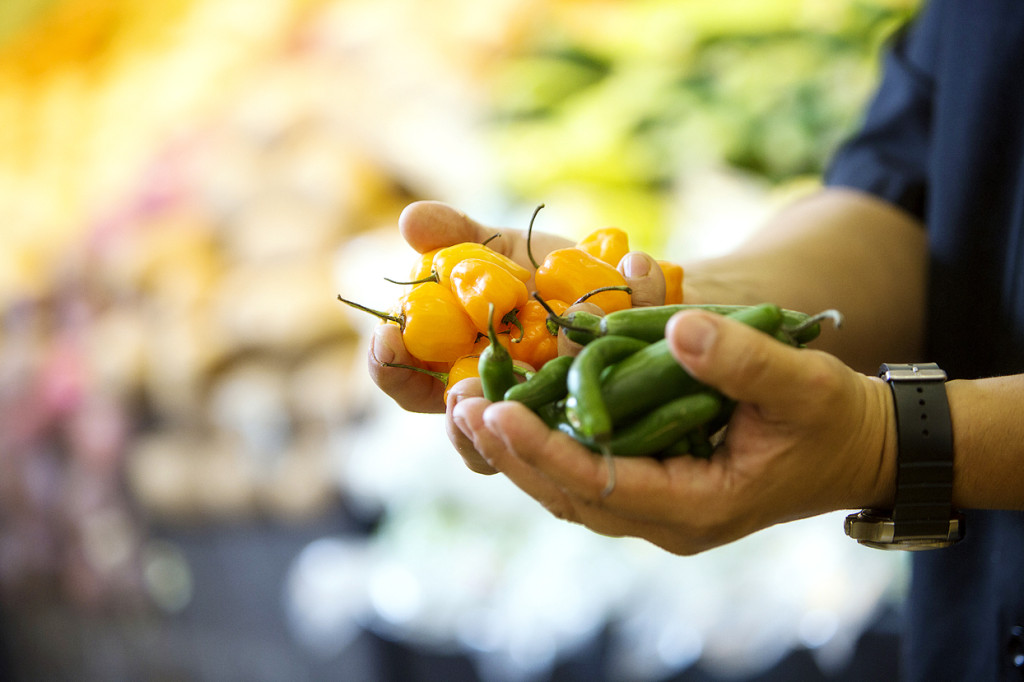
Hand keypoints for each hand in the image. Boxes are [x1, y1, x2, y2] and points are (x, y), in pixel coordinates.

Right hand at [369, 200, 666, 426]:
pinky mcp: (610, 394)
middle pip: (466, 426)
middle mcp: (501, 400)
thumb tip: (411, 220)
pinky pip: (618, 376)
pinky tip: (630, 270)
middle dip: (460, 414)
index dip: (389, 366)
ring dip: (528, 402)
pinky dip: (625, 318)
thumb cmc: (539, 270)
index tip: (387, 338)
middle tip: (461, 393)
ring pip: (532, 431)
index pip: (407, 383)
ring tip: (532, 366)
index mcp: (457, 366)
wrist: (615, 274)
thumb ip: (454, 235)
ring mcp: (553, 408)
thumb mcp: (496, 249)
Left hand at [449, 309, 897, 553]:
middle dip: (512, 453)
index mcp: (698, 506)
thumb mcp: (803, 383)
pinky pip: (585, 469)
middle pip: (568, 494)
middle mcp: (667, 518)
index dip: (546, 452)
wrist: (856, 446)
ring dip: (516, 450)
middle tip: (458, 406)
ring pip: (568, 487)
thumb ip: (744, 359)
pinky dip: (545, 441)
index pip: (603, 486)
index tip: (496, 415)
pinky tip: (510, 406)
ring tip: (465, 405)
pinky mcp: (652, 483)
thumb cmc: (833, 419)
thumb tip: (678, 326)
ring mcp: (656, 506)